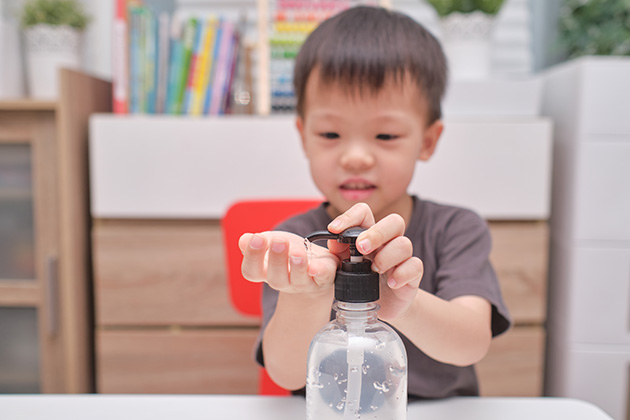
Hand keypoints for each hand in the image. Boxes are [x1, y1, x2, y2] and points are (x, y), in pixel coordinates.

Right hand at [239, 231, 338, 295]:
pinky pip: (322, 278)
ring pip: (298, 280)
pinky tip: (316, 266)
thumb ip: (258, 241)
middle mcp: (283, 281)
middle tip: (279, 241)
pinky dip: (320, 272)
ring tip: (297, 251)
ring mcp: (304, 283)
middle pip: (276, 278)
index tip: (257, 238)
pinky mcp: (323, 279)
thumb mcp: (271, 243)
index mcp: (266, 272)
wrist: (314, 269)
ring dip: (297, 265)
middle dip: (276, 258)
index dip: (252, 256)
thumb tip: (244, 239)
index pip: (251, 271)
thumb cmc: (288, 253)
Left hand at [328, 203, 423, 321]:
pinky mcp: (412, 276)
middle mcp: (387, 243)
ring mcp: (401, 259)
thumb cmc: (356, 285)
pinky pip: (415, 266)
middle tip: (361, 248)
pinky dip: (402, 274)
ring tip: (374, 270)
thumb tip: (333, 242)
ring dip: (386, 256)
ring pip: (404, 244)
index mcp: (367, 236)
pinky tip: (391, 283)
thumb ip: (334, 256)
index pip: (364, 213)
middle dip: (377, 233)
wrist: (375, 311)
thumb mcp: (337, 271)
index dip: (350, 216)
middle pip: (394, 221)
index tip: (334, 229)